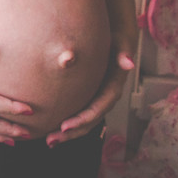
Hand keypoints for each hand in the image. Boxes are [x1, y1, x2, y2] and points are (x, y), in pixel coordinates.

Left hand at [45, 31, 135, 147]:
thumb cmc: (115, 38)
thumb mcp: (120, 42)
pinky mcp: (89, 95)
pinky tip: (51, 127)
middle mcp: (106, 96)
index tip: (64, 127)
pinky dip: (68, 121)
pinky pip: (79, 112)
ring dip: (68, 132)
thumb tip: (128, 63)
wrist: (115, 36)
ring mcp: (98, 97)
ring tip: (49, 141)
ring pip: (84, 120)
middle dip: (72, 132)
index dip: (82, 119)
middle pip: (90, 120)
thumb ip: (123, 52)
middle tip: (51, 139)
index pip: (98, 108)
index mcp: (113, 86)